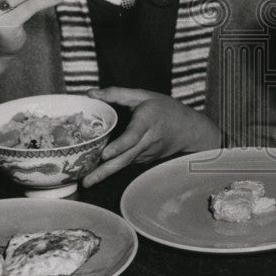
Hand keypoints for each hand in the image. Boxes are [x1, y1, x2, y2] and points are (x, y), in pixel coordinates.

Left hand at [81, 87, 221, 186]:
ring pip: (124, 163)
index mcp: (147, 121)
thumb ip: (117, 94)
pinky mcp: (145, 160)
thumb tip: (90, 93)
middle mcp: (147, 141)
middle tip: (87, 181)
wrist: (189, 129)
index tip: (105, 154)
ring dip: (106, 172)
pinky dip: (114, 166)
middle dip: (105, 171)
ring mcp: (147, 154)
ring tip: (87, 180)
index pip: (133, 136)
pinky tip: (99, 170)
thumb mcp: (143, 95)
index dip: (119, 146)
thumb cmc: (165, 108)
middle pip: (125, 158)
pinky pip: (127, 162)